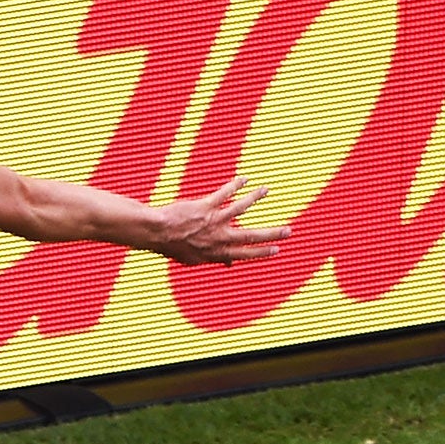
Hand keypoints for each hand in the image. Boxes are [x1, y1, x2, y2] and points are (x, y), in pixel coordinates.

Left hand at [153, 176, 290, 265]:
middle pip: (250, 236)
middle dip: (271, 234)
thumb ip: (214, 259)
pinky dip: (236, 185)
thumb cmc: (173, 245)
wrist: (155, 233)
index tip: (277, 249)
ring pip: (240, 209)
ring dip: (254, 198)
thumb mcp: (194, 258)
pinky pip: (224, 194)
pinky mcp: (205, 207)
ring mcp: (213, 222)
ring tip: (266, 190)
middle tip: (288, 231)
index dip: (261, 252)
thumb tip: (230, 264)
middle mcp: (217, 238)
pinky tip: (245, 179)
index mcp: (215, 253)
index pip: (244, 254)